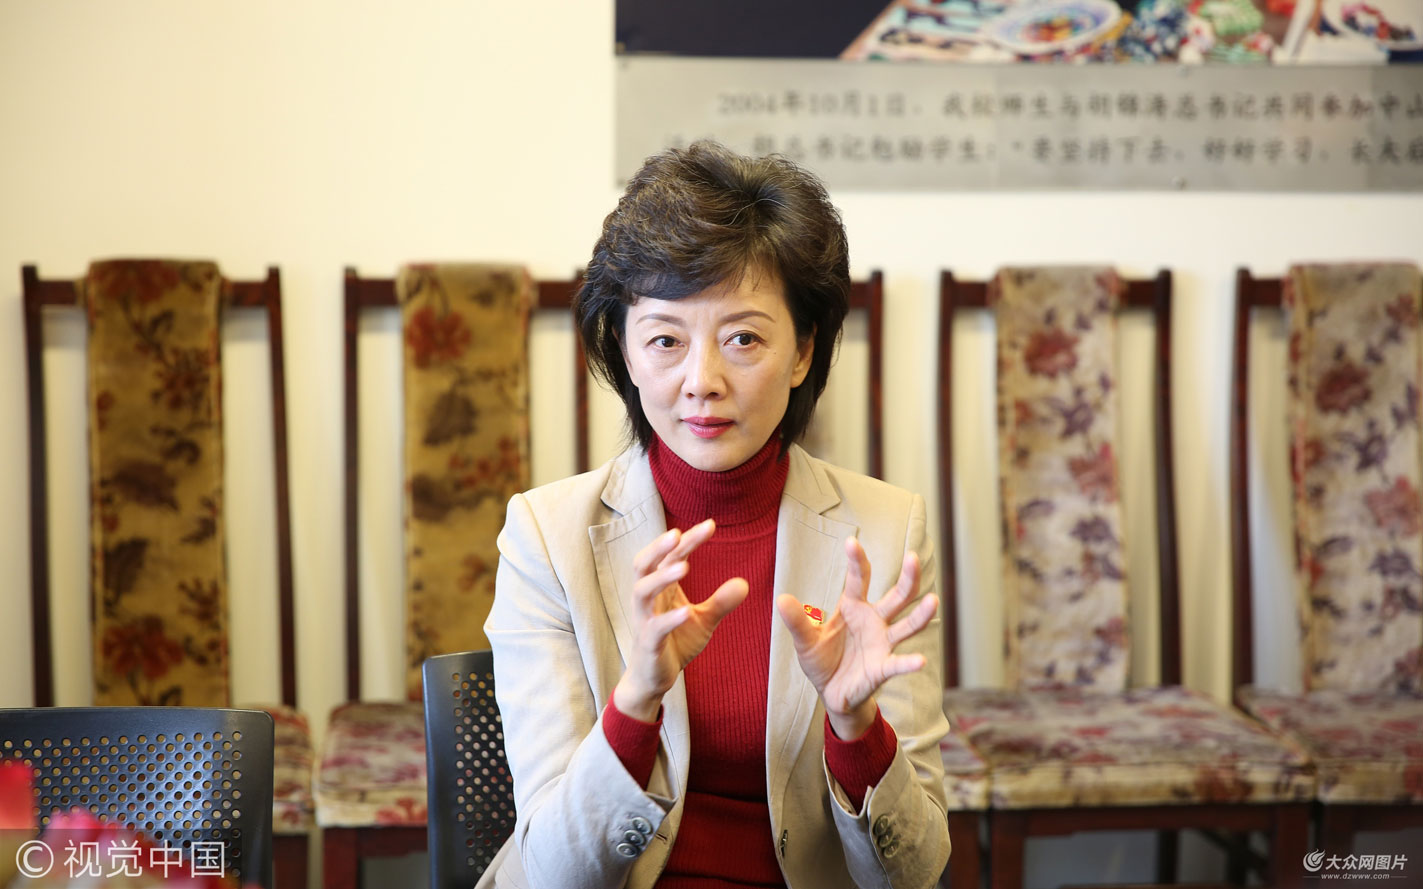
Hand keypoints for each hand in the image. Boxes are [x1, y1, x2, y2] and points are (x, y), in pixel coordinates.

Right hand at [614, 519, 748, 720]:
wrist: (654, 678)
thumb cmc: (674, 642)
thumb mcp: (703, 620)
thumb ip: (720, 601)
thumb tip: (745, 583)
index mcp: (660, 589)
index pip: (671, 556)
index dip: (688, 540)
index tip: (710, 525)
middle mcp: (648, 599)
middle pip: (645, 564)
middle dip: (659, 547)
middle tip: (678, 532)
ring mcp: (644, 620)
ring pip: (643, 591)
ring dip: (662, 577)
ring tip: (684, 566)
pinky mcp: (648, 643)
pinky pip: (655, 628)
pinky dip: (670, 618)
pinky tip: (686, 611)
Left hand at [775, 537, 936, 738]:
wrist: (831, 693)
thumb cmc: (821, 661)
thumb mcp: (805, 641)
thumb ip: (797, 621)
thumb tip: (781, 599)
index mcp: (853, 607)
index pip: (858, 579)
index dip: (856, 560)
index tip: (852, 541)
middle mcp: (874, 620)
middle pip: (897, 595)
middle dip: (907, 576)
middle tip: (912, 557)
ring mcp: (882, 643)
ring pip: (907, 625)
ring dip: (921, 614)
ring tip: (933, 601)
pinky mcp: (884, 667)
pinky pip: (898, 663)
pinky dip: (909, 662)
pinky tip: (918, 661)